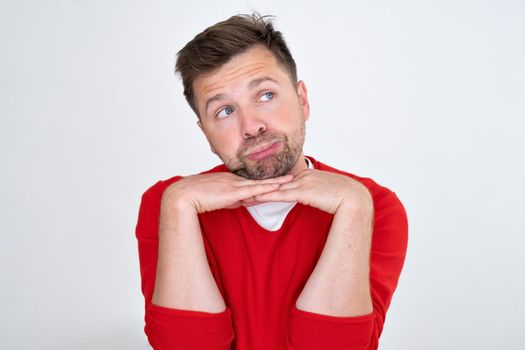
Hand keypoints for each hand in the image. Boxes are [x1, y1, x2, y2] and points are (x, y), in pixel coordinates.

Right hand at [161, 172, 293, 213]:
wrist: (183, 195)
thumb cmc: (196, 197)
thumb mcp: (217, 198)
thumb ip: (230, 200)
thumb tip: (242, 202)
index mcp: (231, 180)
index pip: (253, 180)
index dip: (268, 179)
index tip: (280, 178)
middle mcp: (235, 180)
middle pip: (261, 180)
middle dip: (278, 178)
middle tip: (294, 175)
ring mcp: (235, 185)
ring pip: (261, 184)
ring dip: (277, 182)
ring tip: (292, 179)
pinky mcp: (233, 192)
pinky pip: (254, 190)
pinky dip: (267, 189)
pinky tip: (278, 188)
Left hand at [251, 170, 372, 213]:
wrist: (354, 197)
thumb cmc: (344, 196)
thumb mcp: (326, 192)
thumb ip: (316, 193)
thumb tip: (310, 198)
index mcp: (308, 175)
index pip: (283, 181)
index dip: (268, 185)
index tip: (255, 188)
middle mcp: (303, 176)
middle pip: (275, 182)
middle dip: (258, 187)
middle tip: (242, 190)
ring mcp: (303, 183)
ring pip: (275, 188)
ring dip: (258, 192)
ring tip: (242, 196)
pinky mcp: (303, 192)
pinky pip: (281, 195)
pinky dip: (267, 196)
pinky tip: (255, 198)